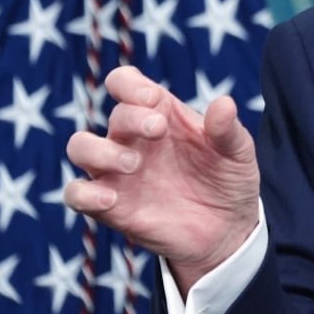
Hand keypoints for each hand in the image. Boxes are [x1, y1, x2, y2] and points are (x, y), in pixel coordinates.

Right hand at [64, 65, 260, 294]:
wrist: (227, 230)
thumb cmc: (228, 180)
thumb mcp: (238, 153)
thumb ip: (228, 129)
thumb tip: (223, 102)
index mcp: (161, 115)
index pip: (125, 83)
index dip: (129, 84)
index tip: (151, 97)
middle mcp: (134, 139)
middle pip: (113, 115)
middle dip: (131, 118)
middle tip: (158, 130)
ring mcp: (118, 172)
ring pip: (81, 147)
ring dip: (100, 151)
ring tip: (133, 165)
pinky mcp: (111, 207)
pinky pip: (76, 193)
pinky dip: (84, 193)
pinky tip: (111, 198)